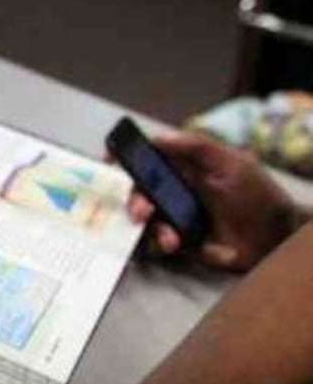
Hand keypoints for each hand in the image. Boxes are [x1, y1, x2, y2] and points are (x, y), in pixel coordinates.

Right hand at [128, 132, 299, 271]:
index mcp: (185, 169)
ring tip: (171, 239)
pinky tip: (176, 245)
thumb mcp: (233, 163)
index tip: (109, 161)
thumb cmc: (258, 196)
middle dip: (134, 201)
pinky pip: (155, 245)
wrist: (274, 239)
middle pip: (138, 192)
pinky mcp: (178, 244)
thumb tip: (159, 138)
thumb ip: (197, 147)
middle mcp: (175, 192)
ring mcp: (175, 218)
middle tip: (141, 212)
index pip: (148, 160)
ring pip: (144, 221)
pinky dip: (161, 245)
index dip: (126, 160)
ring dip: (152, 229)